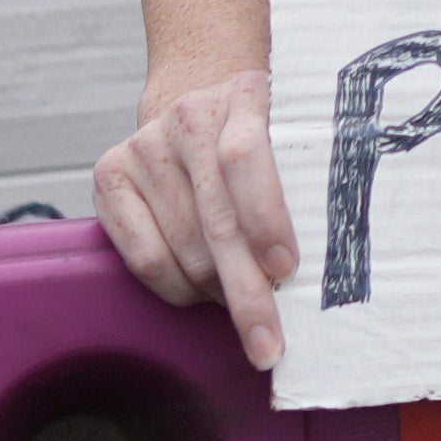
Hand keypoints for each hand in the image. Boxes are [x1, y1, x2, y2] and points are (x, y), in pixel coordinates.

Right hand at [91, 54, 298, 368]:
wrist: (200, 105)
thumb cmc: (262, 140)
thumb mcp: (293, 138)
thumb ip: (309, 180)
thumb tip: (331, 261)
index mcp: (245, 96)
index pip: (245, 157)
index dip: (265, 217)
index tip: (286, 269)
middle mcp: (189, 115)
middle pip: (216, 220)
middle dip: (247, 294)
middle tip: (267, 345)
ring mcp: (145, 145)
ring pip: (184, 250)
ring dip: (216, 293)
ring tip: (241, 302)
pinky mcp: (110, 174)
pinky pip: (145, 257)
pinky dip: (177, 289)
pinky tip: (200, 292)